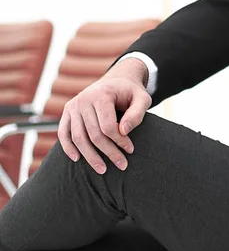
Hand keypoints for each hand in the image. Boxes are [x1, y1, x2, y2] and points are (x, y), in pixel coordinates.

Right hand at [58, 58, 151, 173]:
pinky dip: (68, 147)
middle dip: (108, 152)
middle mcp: (83, 99)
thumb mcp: (142, 99)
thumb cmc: (131, 93)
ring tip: (103, 170)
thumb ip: (137, 114)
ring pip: (78, 137)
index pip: (108, 126)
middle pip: (93, 134)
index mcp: (102, 95)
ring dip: (90, 156)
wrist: (117, 80)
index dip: (119, 141)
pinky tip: (77, 159)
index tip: (130, 150)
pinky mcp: (68, 111)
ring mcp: (73, 106)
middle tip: (122, 165)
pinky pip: (63, 133)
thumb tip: (123, 132)